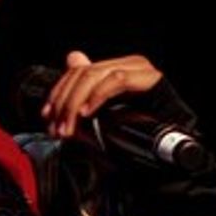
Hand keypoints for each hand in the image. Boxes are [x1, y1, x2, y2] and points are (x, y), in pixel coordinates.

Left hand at [40, 50, 161, 137]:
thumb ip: (82, 98)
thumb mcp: (99, 120)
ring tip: (69, 128)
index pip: (77, 71)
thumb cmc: (137, 137)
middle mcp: (127, 64)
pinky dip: (98, 96)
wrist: (169, 151)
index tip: (47, 116)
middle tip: (57, 128)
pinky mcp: (151, 78)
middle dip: (63, 102)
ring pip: (96, 76)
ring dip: (75, 104)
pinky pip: (117, 80)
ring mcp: (140, 69)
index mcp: (115, 70)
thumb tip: (69, 67)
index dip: (58, 92)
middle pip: (83, 73)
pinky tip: (87, 113)